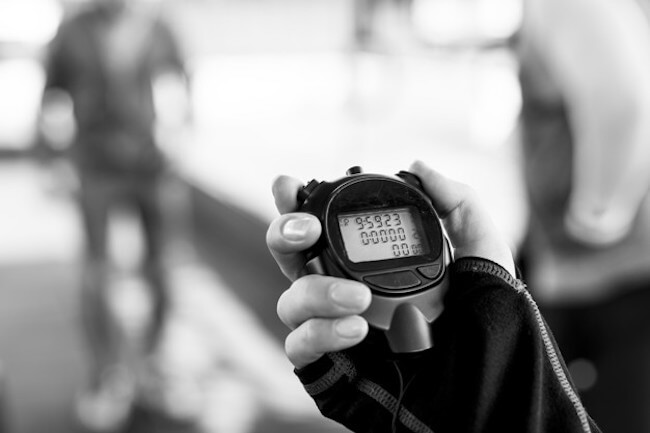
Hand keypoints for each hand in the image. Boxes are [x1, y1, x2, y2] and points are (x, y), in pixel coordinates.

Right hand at [266, 161, 514, 368]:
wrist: (492, 394)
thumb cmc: (490, 327)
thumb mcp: (484, 257)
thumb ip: (457, 204)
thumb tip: (417, 166)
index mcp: (371, 264)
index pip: (324, 228)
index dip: (298, 204)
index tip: (291, 185)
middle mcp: (345, 292)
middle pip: (291, 257)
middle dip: (285, 234)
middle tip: (307, 230)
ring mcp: (334, 331)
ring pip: (290, 301)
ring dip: (316, 291)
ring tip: (360, 299)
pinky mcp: (329, 369)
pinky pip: (299, 346)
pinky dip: (321, 332)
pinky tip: (358, 329)